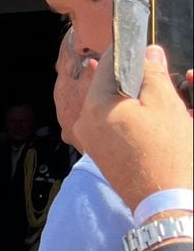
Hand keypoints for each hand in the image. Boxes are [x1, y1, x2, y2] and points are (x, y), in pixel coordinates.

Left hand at [75, 46, 192, 211]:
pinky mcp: (99, 153)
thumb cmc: (166, 152)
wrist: (163, 200)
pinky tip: (153, 123)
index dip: (130, 52)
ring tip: (161, 105)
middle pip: (110, 86)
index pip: (109, 64)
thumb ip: (152, 73)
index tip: (147, 50)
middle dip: (136, 80)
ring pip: (112, 106)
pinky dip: (131, 118)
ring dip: (136, 100)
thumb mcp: (165, 104)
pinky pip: (112, 124)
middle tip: (162, 83)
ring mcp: (89, 140)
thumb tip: (147, 52)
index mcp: (95, 106)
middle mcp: (84, 122)